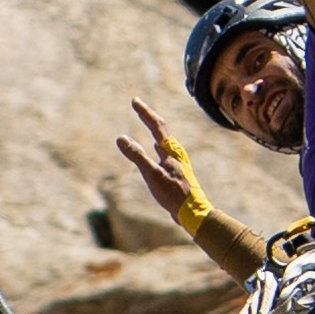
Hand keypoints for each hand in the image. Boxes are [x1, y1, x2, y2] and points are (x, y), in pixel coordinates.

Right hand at [115, 98, 205, 221]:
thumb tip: (121, 138)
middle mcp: (175, 153)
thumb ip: (137, 156)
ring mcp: (177, 162)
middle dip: (148, 117)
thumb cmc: (173, 194)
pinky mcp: (177, 172)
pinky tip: (157, 150)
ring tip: (147, 122)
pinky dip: (158, 145)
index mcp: (170, 151)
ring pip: (164, 140)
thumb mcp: (152, 175)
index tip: (134, 100)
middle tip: (138, 106)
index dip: (144, 112)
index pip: (156, 125)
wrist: (193, 212)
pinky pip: (165, 152)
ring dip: (154, 129)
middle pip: (161, 129)